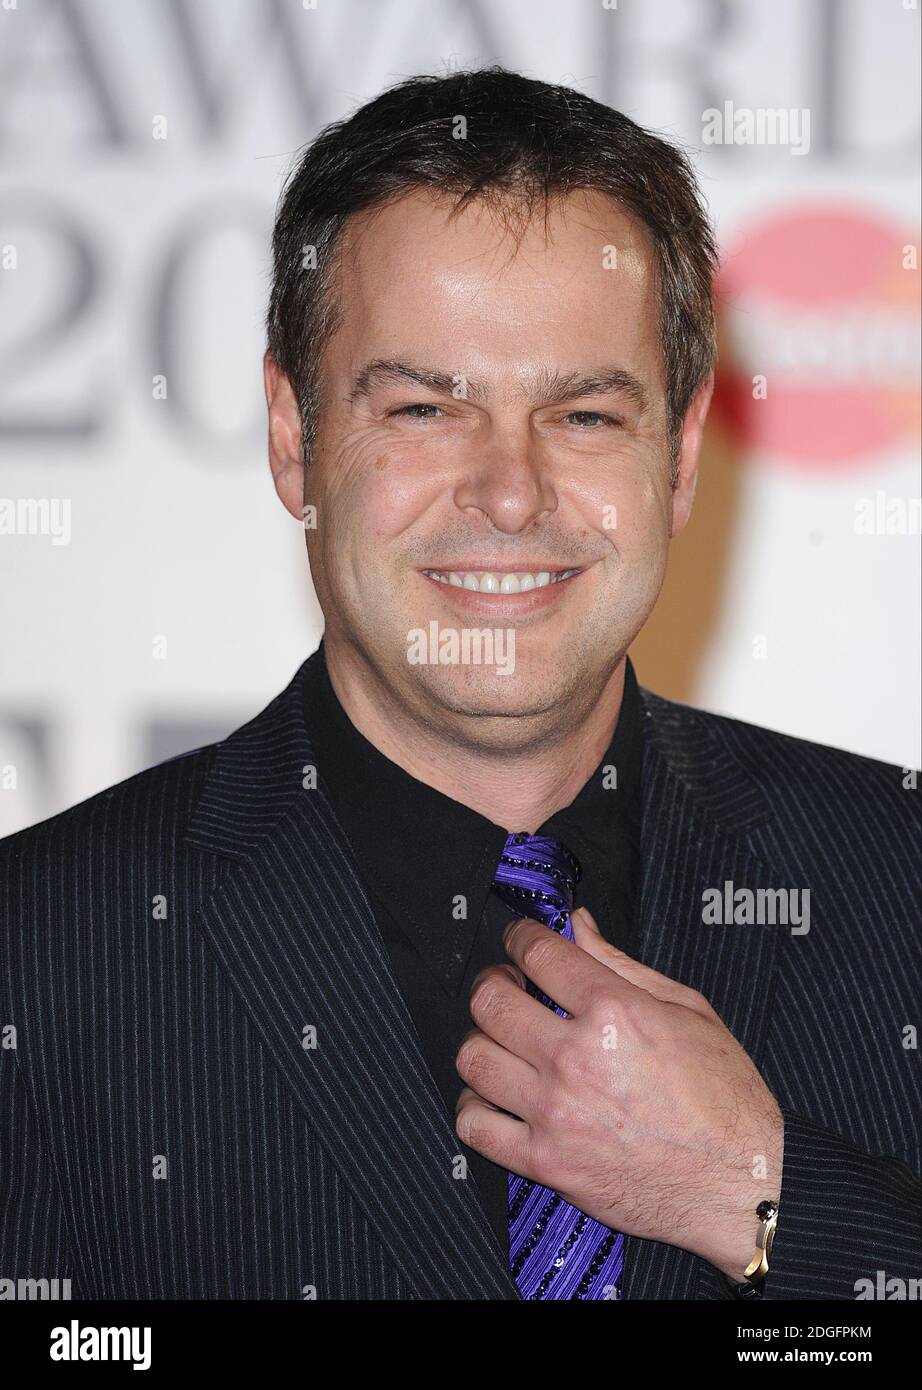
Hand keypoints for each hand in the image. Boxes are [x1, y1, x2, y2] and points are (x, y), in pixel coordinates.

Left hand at [454, 907, 783, 1279]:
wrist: (742, 1182)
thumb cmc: (723, 1095)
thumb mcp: (686, 1007)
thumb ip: (619, 962)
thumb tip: (575, 923)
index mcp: (615, 1012)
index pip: (538, 952)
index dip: (519, 936)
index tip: (519, 940)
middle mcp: (576, 1059)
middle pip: (490, 1001)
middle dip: (493, 983)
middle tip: (507, 986)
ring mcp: (555, 1113)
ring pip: (473, 1058)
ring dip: (481, 1041)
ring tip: (502, 1041)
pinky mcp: (546, 1164)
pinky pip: (474, 1127)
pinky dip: (473, 1106)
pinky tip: (495, 1097)